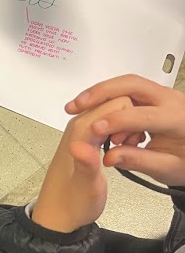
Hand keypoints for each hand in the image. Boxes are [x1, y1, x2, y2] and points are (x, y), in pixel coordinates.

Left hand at [33, 97, 132, 232]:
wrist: (58, 216)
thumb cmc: (71, 204)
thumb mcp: (85, 187)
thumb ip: (86, 165)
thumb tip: (82, 146)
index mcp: (81, 132)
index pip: (116, 103)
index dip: (130, 120)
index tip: (128, 143)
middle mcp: (79, 127)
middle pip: (116, 104)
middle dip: (130, 122)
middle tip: (128, 148)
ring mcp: (82, 133)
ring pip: (113, 114)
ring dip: (126, 129)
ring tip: (124, 151)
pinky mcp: (86, 141)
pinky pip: (108, 126)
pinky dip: (120, 135)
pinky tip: (119, 152)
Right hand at [66, 75, 184, 186]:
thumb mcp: (167, 169)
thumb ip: (138, 162)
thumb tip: (110, 157)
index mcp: (178, 119)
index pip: (143, 115)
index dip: (116, 121)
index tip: (95, 129)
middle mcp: (170, 100)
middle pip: (131, 84)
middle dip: (101, 93)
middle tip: (77, 105)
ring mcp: (161, 95)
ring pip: (126, 83)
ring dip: (99, 93)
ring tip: (78, 107)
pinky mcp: (152, 96)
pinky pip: (127, 90)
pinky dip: (107, 98)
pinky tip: (95, 113)